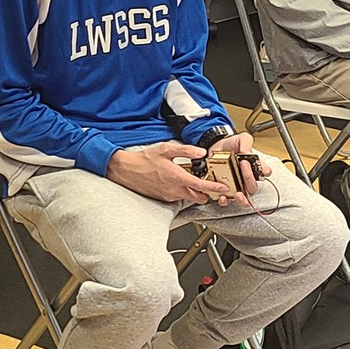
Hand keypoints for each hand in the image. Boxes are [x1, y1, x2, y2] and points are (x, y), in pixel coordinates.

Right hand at [106, 141, 227, 204]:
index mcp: (177, 178)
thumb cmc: (143, 160)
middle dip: (208, 194)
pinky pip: (178, 197)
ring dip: (195, 192)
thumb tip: (201, 152)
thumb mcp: (166, 149)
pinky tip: (180, 181)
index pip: (202, 186)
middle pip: (198, 198)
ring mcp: (168, 196)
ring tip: (195, 180)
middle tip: (212, 185)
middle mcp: (174, 190)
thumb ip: (186, 151)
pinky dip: (184, 192)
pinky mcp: (163, 198)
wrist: (125, 170)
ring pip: (188, 198)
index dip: (215, 188)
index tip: (224, 187)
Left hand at [208, 131, 266, 200]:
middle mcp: (246, 179)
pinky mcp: (223, 190)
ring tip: (238, 194)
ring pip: (244, 199)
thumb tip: (248, 153)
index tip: (260, 167)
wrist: (214, 147)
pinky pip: (226, 200)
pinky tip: (223, 196)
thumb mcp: (240, 138)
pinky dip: (225, 201)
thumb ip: (246, 142)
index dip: (265, 171)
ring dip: (242, 199)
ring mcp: (236, 186)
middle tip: (243, 166)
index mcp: (253, 167)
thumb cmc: (230, 145)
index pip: (265, 172)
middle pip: (253, 187)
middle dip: (250, 180)